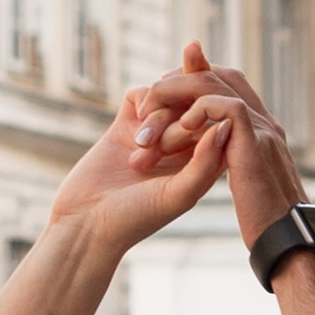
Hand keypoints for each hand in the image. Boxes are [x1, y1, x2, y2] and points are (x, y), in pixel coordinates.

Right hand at [46, 72, 236, 256]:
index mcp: (203, 166)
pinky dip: (143, 104)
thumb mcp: (179, 194)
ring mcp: (155, 133)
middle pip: (195, 108)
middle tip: (158, 150)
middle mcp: (183, 148)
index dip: (212, 117)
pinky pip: (144, 94)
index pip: (221, 125)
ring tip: (139, 155)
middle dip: (178, 124)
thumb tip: (228, 123)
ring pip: (170, 99)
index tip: (197, 123)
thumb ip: (206, 161)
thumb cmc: (137, 217)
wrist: (86, 221)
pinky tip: (134, 132)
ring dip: (157, 120)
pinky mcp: (128, 123)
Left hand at [133, 48, 305, 250]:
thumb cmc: (267, 226)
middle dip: (184, 75)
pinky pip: (226, 106)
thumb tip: (218, 159)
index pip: (229, 85)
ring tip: (153, 110)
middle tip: (155, 92)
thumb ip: (236, 164)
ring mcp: (263, 130)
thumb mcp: (250, 186)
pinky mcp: (257, 143)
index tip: (169, 91)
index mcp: (261, 132)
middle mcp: (265, 124)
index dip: (198, 79)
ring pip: (217, 83)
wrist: (287, 244)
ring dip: (179, 91)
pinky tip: (181, 126)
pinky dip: (199, 109)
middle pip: (222, 75)